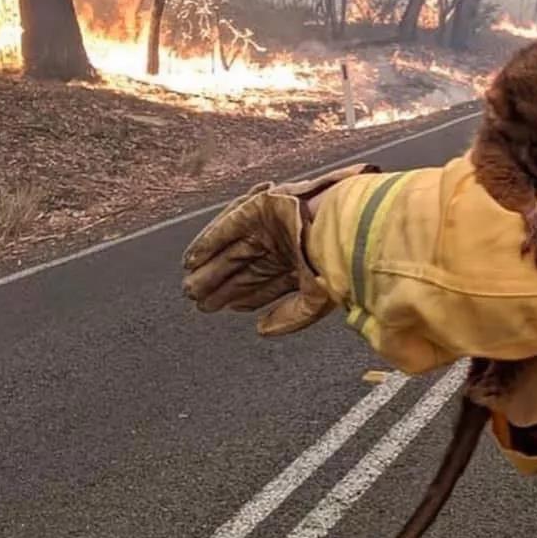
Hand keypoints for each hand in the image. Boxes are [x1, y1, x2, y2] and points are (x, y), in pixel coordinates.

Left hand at [182, 163, 379, 334]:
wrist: (345, 228)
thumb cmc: (340, 262)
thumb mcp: (317, 301)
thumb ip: (290, 317)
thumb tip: (262, 330)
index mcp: (300, 263)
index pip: (265, 282)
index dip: (244, 296)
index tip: (225, 306)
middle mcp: (284, 243)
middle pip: (245, 267)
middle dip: (222, 285)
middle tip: (198, 300)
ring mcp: (271, 224)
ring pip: (234, 248)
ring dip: (212, 266)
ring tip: (191, 286)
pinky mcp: (260, 207)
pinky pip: (229, 225)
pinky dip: (210, 240)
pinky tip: (193, 258)